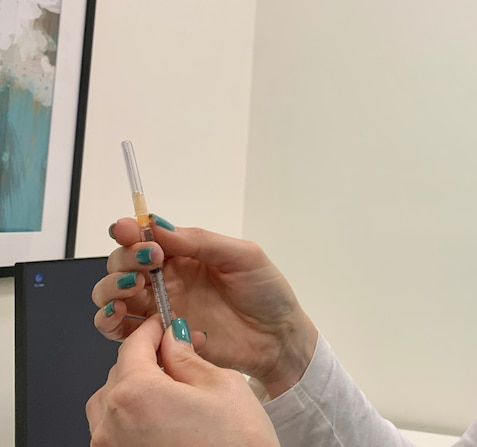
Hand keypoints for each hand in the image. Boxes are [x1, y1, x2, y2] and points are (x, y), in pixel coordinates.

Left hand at [87, 315, 279, 446]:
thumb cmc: (238, 445)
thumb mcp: (221, 385)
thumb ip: (186, 358)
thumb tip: (172, 340)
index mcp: (136, 394)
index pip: (133, 346)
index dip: (152, 329)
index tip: (164, 324)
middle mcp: (113, 423)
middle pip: (121, 372)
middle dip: (149, 359)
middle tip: (182, 353)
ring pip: (112, 402)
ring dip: (137, 388)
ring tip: (173, 389)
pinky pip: (115, 430)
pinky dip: (134, 416)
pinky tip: (165, 416)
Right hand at [92, 216, 316, 396]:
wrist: (278, 337)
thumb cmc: (266, 292)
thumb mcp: (242, 256)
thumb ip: (200, 241)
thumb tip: (157, 224)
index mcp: (184, 255)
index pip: (144, 238)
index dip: (129, 232)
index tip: (128, 231)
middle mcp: (166, 280)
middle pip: (120, 264)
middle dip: (123, 259)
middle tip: (149, 262)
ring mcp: (160, 310)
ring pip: (111, 296)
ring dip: (110, 289)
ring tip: (133, 287)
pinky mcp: (160, 339)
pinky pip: (122, 332)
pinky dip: (113, 322)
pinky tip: (131, 315)